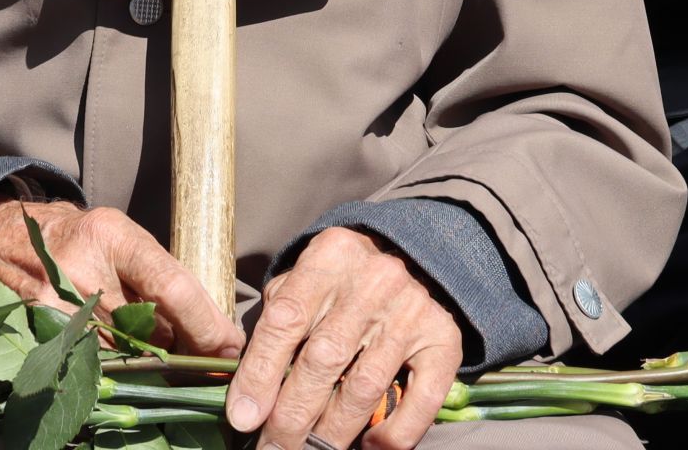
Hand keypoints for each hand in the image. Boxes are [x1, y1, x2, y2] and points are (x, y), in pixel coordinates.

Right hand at [0, 199, 242, 356]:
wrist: (4, 237)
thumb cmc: (77, 237)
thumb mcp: (120, 236)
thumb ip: (157, 276)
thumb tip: (210, 329)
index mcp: (110, 236)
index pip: (172, 288)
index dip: (207, 326)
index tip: (230, 346)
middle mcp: (81, 270)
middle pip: (152, 332)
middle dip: (184, 352)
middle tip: (206, 362)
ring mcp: (55, 307)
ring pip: (127, 357)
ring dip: (151, 363)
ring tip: (158, 355)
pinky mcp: (40, 334)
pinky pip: (95, 365)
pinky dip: (117, 368)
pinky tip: (123, 360)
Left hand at [226, 227, 462, 449]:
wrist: (418, 256)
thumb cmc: (343, 278)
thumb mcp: (307, 276)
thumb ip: (280, 316)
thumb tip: (249, 386)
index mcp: (329, 257)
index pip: (285, 320)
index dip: (260, 372)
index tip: (243, 417)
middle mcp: (373, 282)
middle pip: (323, 359)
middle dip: (291, 415)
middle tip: (272, 449)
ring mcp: (412, 312)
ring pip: (364, 386)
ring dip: (333, 432)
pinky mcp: (444, 341)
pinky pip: (421, 400)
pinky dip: (393, 433)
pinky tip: (368, 447)